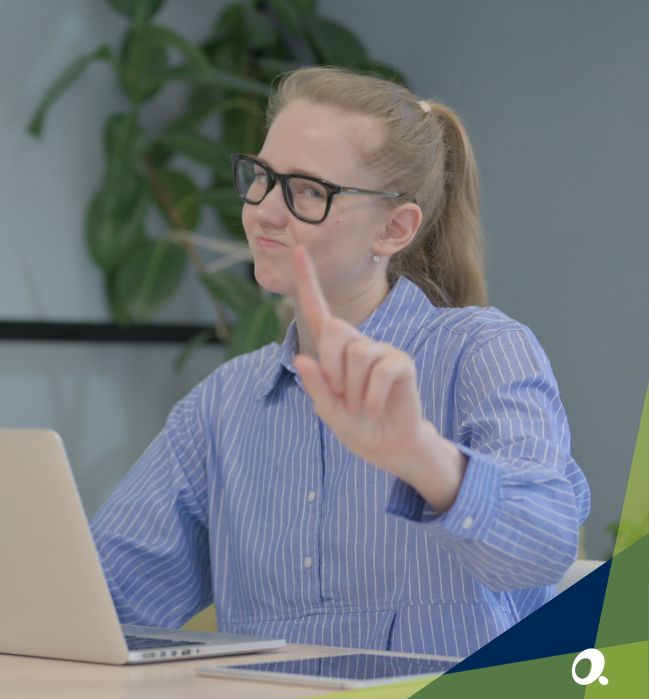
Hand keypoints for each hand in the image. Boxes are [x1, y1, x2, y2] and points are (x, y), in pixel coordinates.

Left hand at [290, 246, 463, 508]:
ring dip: (354, 391)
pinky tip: (374, 409)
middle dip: (332, 368)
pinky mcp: (401, 363)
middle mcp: (357, 342)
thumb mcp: (328, 411)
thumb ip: (316, 387)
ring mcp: (381, 350)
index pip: (317, 310)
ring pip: (357, 356)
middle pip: (334, 330)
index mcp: (333, 351)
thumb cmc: (357, 425)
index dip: (307, 280)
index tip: (299, 249)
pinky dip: (372, 397)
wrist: (390, 446)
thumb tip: (303, 359)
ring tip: (361, 406)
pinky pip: (381, 371)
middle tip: (342, 398)